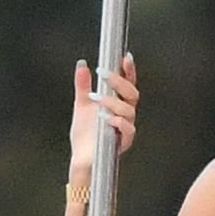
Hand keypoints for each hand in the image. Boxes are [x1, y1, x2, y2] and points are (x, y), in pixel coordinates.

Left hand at [69, 53, 138, 170]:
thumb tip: (82, 65)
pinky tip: (105, 117)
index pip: (128, 84)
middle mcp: (125, 115)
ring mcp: (125, 128)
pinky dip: (117, 121)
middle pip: (132, 94)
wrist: (82, 157)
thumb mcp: (82, 105)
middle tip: (103, 72)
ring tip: (96, 97)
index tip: (124, 58)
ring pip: (129, 110)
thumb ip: (83, 85)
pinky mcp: (123, 142)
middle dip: (119, 81)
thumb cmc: (85, 135)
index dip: (129, 71)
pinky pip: (128, 129)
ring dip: (112, 101)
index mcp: (118, 104)